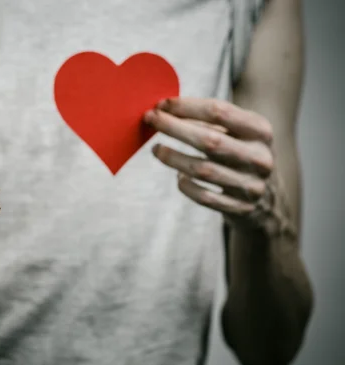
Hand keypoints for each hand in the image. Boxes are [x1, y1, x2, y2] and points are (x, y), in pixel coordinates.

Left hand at [145, 97, 291, 233]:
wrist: (266, 199)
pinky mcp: (240, 208)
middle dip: (174, 128)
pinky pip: (203, 196)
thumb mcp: (236, 133)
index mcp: (260, 130)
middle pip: (209, 140)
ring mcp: (251, 185)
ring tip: (156, 149)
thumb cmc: (239, 154)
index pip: (219, 112)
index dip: (186, 106)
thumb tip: (164, 110)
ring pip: (203, 170)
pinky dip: (186, 185)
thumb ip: (207, 121)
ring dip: (173, 158)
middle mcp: (259, 157)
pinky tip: (178, 177)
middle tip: (150, 120)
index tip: (161, 104)